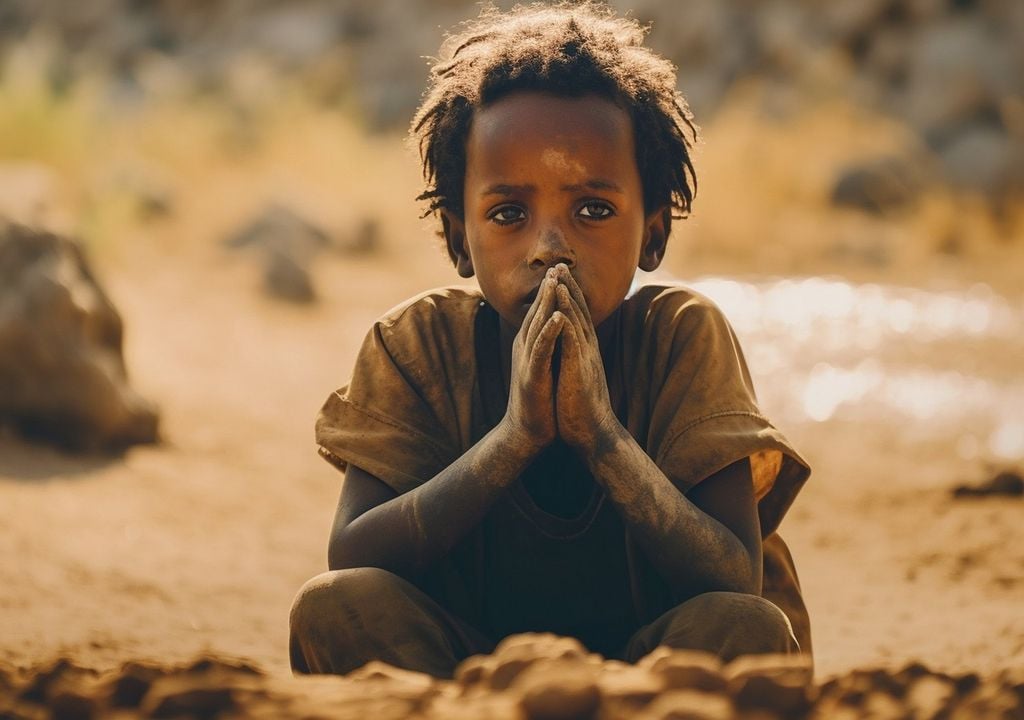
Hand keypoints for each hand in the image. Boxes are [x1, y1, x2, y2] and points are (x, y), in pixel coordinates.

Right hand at [502, 268, 563, 452]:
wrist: (527, 433)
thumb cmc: (538, 401)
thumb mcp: (544, 367)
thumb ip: (547, 347)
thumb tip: (555, 329)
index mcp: (530, 345)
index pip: (541, 312)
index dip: (550, 290)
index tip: (562, 268)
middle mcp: (525, 348)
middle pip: (536, 312)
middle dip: (548, 288)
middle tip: (558, 263)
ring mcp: (527, 361)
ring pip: (536, 325)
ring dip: (546, 302)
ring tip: (555, 281)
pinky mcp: (532, 376)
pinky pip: (541, 350)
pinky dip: (549, 332)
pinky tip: (557, 317)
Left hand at [551, 264, 618, 451]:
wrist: (591, 432)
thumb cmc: (581, 406)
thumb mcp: (576, 374)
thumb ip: (573, 356)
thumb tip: (568, 344)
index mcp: (584, 350)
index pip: (577, 316)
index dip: (569, 293)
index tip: (559, 274)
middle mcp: (587, 349)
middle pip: (579, 311)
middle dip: (569, 286)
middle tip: (560, 264)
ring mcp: (584, 359)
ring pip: (577, 322)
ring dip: (568, 299)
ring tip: (558, 277)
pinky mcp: (579, 371)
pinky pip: (572, 343)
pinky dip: (566, 324)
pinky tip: (559, 310)